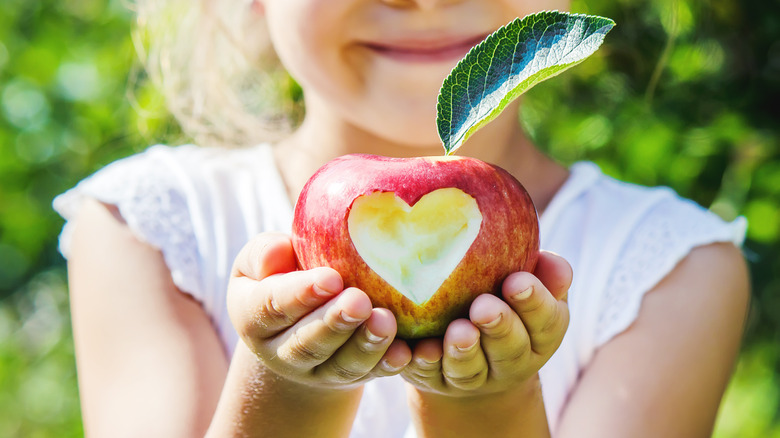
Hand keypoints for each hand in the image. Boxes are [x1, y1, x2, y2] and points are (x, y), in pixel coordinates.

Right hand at [227, 232, 411, 389]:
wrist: (297, 321)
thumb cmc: (281, 275)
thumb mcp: (259, 262)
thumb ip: (263, 253)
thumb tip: (278, 251)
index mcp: (253, 318)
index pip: (270, 307)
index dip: (299, 295)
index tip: (330, 278)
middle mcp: (282, 352)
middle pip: (308, 343)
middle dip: (335, 322)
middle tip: (359, 301)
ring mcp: (319, 370)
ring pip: (342, 364)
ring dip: (366, 344)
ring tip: (385, 321)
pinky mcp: (352, 376)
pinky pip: (371, 374)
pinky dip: (388, 364)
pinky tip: (404, 351)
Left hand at [402, 251, 571, 396]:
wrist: (471, 354)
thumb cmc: (505, 301)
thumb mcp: (530, 287)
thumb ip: (544, 274)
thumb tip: (552, 261)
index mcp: (540, 338)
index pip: (546, 323)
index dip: (534, 303)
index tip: (517, 281)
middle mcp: (510, 364)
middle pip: (510, 350)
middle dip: (499, 327)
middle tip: (484, 307)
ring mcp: (473, 378)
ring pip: (471, 369)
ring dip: (463, 351)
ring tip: (458, 331)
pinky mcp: (436, 381)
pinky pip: (430, 375)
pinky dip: (426, 363)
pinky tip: (423, 348)